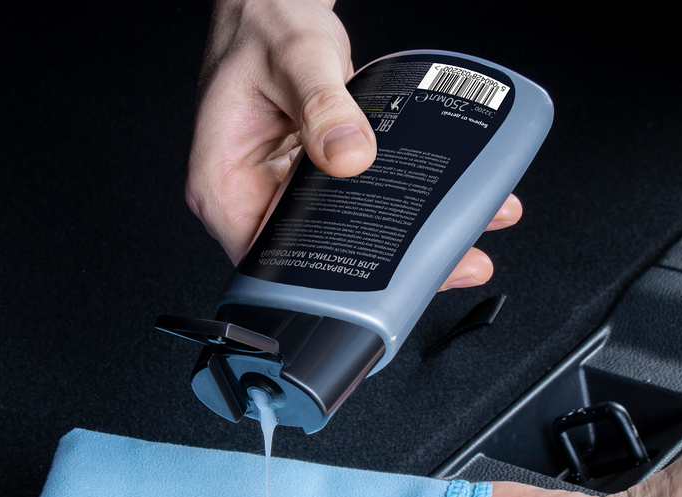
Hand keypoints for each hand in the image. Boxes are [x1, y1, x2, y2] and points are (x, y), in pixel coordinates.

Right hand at [188, 0, 520, 290]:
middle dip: (380, 268)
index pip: (265, 262)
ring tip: (458, 246)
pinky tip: (442, 210)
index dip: (318, 284)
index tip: (373, 284)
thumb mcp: (297, 58)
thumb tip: (349, 154)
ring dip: (401, 244)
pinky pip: (353, 206)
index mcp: (222, 184)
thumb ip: (325, 105)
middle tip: (439, 266)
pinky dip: (396, 209)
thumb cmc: (262, 22)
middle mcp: (249, 195)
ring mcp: (281, 190)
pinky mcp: (310, 178)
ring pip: (340, 238)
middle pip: (311, 259)